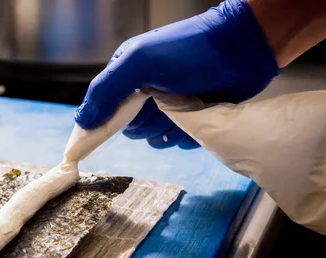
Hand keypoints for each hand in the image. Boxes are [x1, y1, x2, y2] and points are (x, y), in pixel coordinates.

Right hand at [74, 0, 279, 148]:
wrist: (243, 49)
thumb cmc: (190, 50)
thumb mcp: (140, 63)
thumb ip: (106, 90)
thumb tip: (82, 121)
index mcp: (126, 74)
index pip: (103, 109)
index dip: (103, 125)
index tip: (101, 137)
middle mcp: (143, 91)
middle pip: (130, 129)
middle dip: (146, 122)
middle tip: (162, 103)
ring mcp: (168, 105)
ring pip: (154, 139)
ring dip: (168, 130)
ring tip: (186, 107)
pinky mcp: (190, 118)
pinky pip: (178, 141)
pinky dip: (187, 135)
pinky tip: (199, 115)